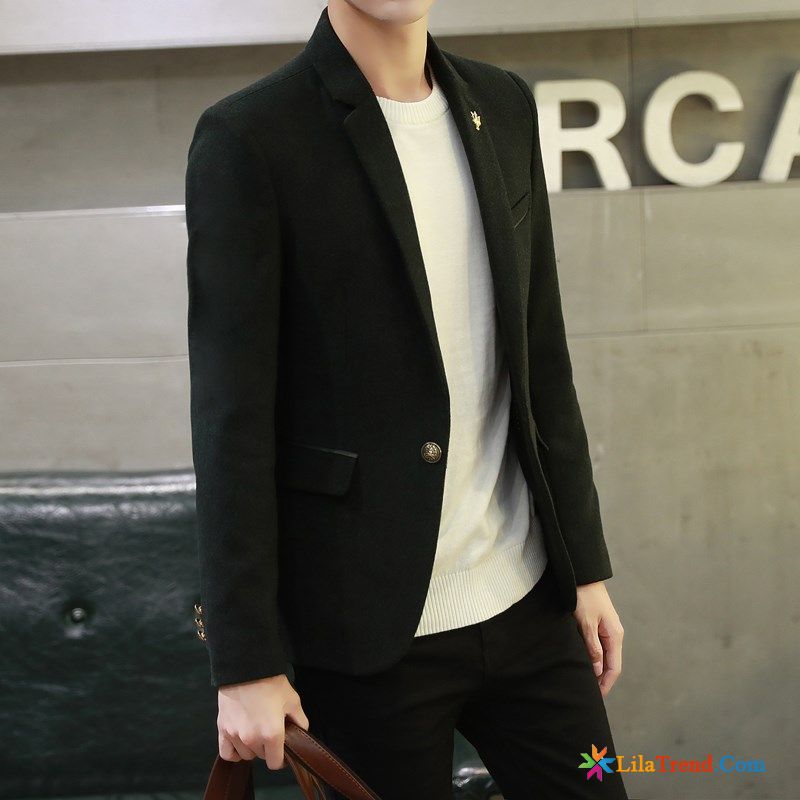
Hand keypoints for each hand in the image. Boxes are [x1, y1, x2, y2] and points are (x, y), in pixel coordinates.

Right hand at [217, 673, 308, 769]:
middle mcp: (252, 739)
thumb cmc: (271, 683)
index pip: (276, 763)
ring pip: (246, 755)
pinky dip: (234, 752)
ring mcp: (235, 735)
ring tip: (256, 731)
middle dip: (268, 748)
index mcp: (272, 734)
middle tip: (270, 731)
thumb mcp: (292, 700)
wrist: (247, 668)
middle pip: (261, 757)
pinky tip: (240, 743)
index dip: (282, 758)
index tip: (283, 749)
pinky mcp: (222, 729)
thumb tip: (301, 734)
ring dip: (252, 748)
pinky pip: (227, 753)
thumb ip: (300, 721)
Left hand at [573, 581, 623, 696]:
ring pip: (603, 655)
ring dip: (595, 668)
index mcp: (614, 635)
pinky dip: (592, 656)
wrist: (581, 573)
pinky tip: (582, 662)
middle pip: (609, 663)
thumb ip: (592, 646)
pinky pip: (596, 645)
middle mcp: (613, 633)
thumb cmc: (583, 596)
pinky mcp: (597, 623)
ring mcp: (605, 628)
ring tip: (584, 682)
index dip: (605, 684)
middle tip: (588, 694)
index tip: (596, 698)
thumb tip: (597, 670)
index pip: (613, 667)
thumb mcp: (586, 622)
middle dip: (601, 679)